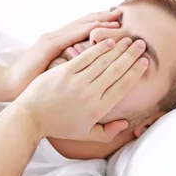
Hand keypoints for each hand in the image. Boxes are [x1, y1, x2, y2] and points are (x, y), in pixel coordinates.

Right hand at [3, 9, 121, 99]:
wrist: (9, 84)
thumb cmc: (31, 84)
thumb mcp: (54, 73)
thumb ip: (67, 66)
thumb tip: (85, 70)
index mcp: (58, 43)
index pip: (83, 30)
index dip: (100, 24)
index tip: (118, 23)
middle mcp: (56, 37)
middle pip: (84, 23)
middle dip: (104, 18)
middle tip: (122, 13)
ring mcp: (52, 39)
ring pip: (80, 26)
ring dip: (99, 21)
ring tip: (117, 18)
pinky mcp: (48, 46)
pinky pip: (71, 36)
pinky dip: (86, 30)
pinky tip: (100, 28)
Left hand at [14, 37, 148, 142]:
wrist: (31, 117)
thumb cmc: (58, 126)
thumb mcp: (85, 135)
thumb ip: (108, 132)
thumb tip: (125, 123)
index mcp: (98, 109)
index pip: (123, 86)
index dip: (135, 72)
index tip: (144, 62)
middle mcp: (91, 94)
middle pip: (117, 70)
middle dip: (131, 56)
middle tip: (141, 44)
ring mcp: (77, 82)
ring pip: (103, 61)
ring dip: (118, 48)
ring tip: (128, 40)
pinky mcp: (64, 72)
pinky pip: (85, 57)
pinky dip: (98, 48)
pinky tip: (108, 41)